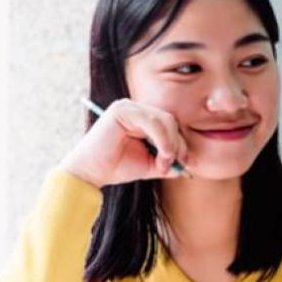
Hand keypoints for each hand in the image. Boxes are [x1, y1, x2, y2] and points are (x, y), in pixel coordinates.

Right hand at [60, 99, 189, 187]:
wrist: (92, 173)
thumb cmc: (119, 167)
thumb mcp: (152, 164)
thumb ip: (170, 159)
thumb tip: (189, 161)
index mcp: (143, 118)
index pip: (172, 125)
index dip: (182, 143)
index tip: (183, 164)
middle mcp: (136, 109)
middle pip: (171, 121)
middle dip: (178, 144)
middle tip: (174, 164)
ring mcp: (128, 107)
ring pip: (165, 120)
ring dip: (171, 144)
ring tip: (164, 163)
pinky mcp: (121, 110)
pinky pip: (152, 121)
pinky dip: (162, 138)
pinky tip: (162, 154)